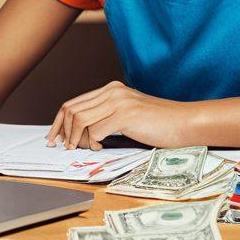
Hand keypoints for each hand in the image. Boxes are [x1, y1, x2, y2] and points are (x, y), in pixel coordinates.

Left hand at [45, 81, 188, 149]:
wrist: (184, 123)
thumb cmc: (160, 123)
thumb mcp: (129, 115)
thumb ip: (108, 117)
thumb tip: (83, 133)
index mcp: (111, 89)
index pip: (74, 103)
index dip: (59, 122)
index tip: (55, 138)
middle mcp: (112, 91)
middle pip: (71, 109)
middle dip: (62, 131)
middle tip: (64, 147)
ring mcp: (118, 102)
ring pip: (80, 120)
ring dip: (78, 139)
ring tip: (85, 149)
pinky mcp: (125, 115)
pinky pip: (96, 131)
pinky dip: (93, 144)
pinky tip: (103, 148)